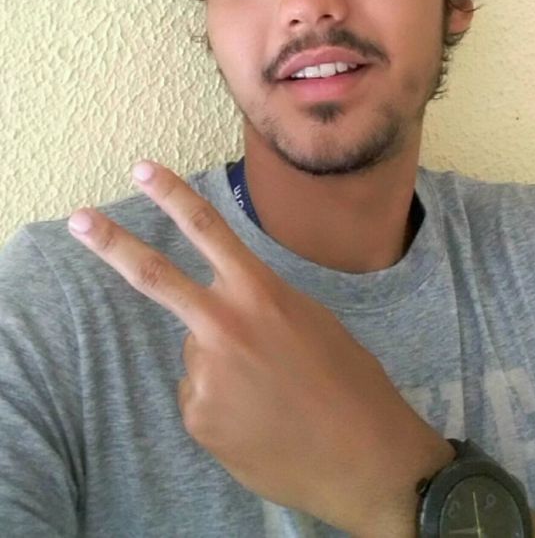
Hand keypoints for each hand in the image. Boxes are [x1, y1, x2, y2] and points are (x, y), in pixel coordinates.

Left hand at [68, 161, 448, 535]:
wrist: (364, 458)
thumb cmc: (348, 380)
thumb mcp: (310, 321)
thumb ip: (258, 305)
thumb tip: (222, 312)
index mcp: (260, 293)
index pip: (209, 230)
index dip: (172, 195)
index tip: (142, 169)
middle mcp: (224, 325)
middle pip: (155, 276)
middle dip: (111, 244)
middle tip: (79, 220)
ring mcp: (205, 373)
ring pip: (197, 352)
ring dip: (222, 363)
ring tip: (268, 392)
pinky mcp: (197, 417)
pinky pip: (199, 395)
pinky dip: (222, 402)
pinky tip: (257, 419)